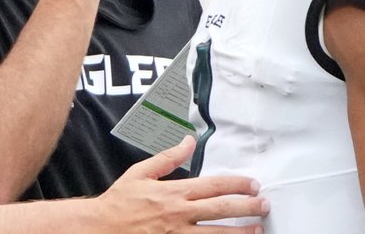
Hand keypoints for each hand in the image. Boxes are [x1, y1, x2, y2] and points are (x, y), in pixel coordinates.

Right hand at [93, 136, 268, 232]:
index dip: (237, 184)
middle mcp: (180, 213)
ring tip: (258, 229)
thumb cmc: (119, 202)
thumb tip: (188, 140)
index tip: (253, 185)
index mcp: (174, 191)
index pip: (214, 185)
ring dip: (241, 232)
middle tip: (265, 205)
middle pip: (222, 209)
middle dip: (247, 207)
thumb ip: (168, 157)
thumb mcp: (140, 172)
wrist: (100, 228)